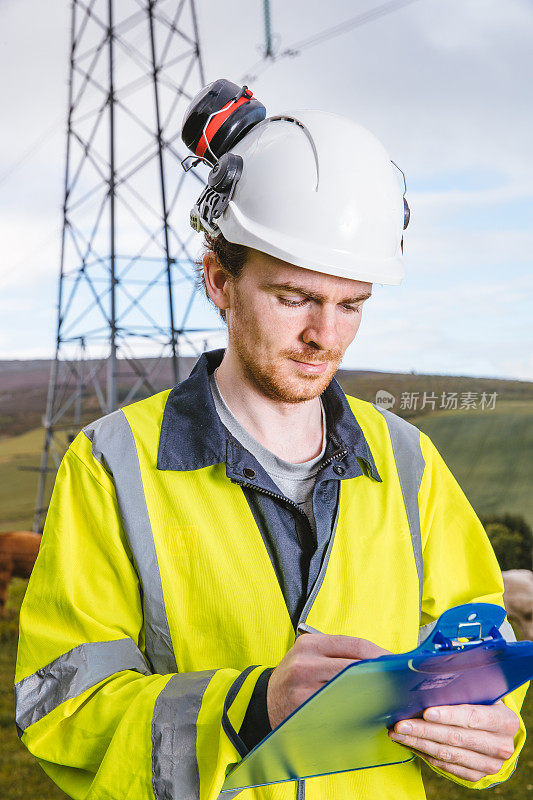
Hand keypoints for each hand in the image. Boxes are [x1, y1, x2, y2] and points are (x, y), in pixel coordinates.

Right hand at [267, 633, 389, 728]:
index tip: (397, 662)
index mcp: (311, 644)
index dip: (381, 654)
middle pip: (355, 667)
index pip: (355, 645)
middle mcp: (306, 663)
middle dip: (379, 675)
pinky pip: (337, 710)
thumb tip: (379, 661)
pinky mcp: (305, 710)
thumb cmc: (294, 676)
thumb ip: (338, 654)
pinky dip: (354, 711)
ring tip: (385, 697)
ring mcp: (304, 688)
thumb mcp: (309, 654)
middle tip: (397, 683)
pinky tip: (365, 712)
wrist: (264, 700)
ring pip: (349, 690)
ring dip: (371, 694)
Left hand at [388, 700, 519, 781]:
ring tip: (398, 733)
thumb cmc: (485, 704)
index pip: (473, 717)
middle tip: (400, 724)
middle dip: (424, 730)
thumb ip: (464, 689)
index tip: (426, 713)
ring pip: (447, 754)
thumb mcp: (482, 693)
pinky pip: (445, 766)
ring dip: (419, 743)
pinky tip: (410, 743)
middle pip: (455, 738)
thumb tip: (428, 682)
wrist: (499, 732)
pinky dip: (425, 754)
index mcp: (505, 721)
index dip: (448, 715)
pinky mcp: (477, 775)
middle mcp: (501, 746)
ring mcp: (489, 764)